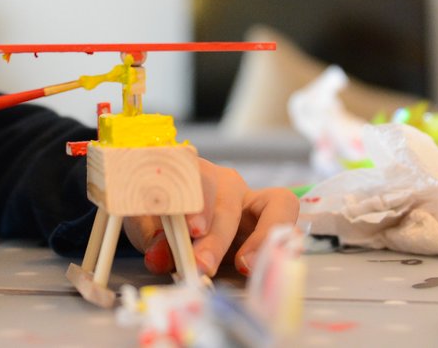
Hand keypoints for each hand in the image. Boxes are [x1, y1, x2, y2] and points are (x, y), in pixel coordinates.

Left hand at [123, 158, 298, 277]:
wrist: (181, 223)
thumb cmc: (161, 217)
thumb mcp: (149, 226)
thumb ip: (153, 239)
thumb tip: (160, 257)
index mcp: (187, 170)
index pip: (193, 173)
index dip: (195, 200)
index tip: (192, 231)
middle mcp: (222, 179)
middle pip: (226, 196)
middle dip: (216, 235)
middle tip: (202, 266)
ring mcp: (250, 195)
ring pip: (272, 200)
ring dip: (261, 236)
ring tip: (244, 266)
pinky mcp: (271, 213)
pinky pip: (288, 215)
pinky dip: (283, 239)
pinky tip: (269, 263)